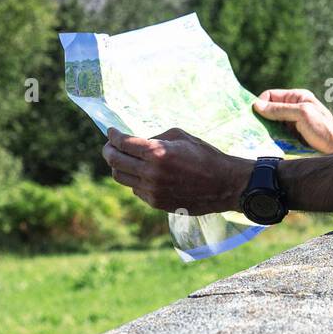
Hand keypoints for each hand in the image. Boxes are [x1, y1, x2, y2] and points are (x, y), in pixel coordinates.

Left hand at [102, 127, 252, 214]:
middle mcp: (151, 173)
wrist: (224, 184)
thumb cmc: (205, 156)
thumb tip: (137, 141)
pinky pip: (135, 189)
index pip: (123, 143)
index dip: (113, 136)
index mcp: (157, 153)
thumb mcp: (182, 137)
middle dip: (108, 150)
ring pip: (121, 177)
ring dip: (118, 166)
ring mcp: (152, 190)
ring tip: (123, 159)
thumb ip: (156, 137)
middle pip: (115, 161)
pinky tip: (144, 173)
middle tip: (110, 145)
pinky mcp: (156, 202)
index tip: (111, 131)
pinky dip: (135, 179)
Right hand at [253, 88, 332, 153]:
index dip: (261, 104)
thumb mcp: (301, 115)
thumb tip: (256, 105)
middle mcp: (293, 107)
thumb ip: (280, 109)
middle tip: (255, 129)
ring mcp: (293, 121)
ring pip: (272, 122)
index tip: (256, 117)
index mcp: (296, 97)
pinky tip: (271, 144)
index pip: (269, 95)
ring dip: (267, 130)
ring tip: (263, 138)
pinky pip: (277, 133)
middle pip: (269, 109)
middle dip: (262, 118)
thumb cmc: (323, 128)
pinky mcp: (293, 134)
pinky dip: (273, 138)